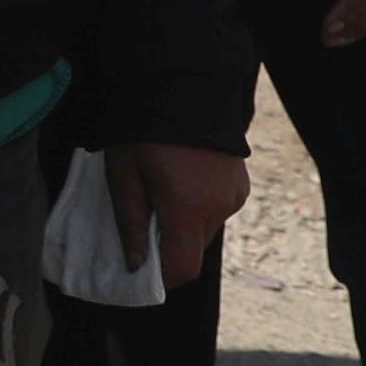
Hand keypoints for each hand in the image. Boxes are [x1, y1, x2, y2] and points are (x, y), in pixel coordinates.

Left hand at [105, 139, 250, 288]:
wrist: (186, 87)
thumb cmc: (144, 131)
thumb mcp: (123, 176)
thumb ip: (130, 224)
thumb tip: (135, 265)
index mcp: (188, 208)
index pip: (182, 268)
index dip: (160, 278)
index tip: (138, 271)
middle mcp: (219, 208)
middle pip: (193, 250)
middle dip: (167, 247)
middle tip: (142, 223)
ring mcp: (235, 196)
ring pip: (204, 231)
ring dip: (182, 226)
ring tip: (160, 194)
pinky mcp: (241, 185)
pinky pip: (216, 210)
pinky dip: (197, 208)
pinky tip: (181, 182)